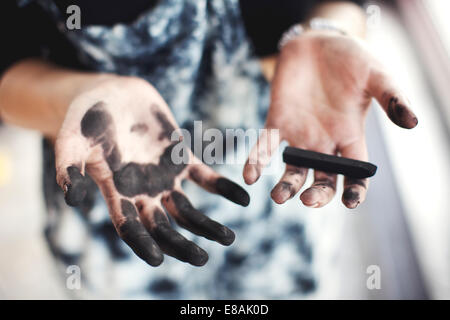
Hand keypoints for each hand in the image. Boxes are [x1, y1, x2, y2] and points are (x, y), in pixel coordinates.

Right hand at [55, 76, 248, 266]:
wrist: (113, 92)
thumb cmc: (87, 117)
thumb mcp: (72, 140)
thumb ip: (71, 168)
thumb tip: (72, 199)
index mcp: (117, 193)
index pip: (131, 227)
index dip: (143, 244)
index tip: (159, 260)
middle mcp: (143, 192)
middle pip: (164, 227)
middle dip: (181, 245)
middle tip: (202, 259)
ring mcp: (165, 177)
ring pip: (188, 210)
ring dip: (207, 225)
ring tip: (229, 239)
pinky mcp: (182, 158)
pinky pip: (206, 178)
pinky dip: (224, 188)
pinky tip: (243, 199)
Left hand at [244, 30, 417, 208]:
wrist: (318, 41)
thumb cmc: (351, 59)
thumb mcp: (377, 74)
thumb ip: (392, 97)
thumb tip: (413, 122)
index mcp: (351, 136)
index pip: (354, 171)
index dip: (354, 189)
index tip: (351, 202)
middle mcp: (324, 142)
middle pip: (322, 178)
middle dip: (317, 193)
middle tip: (308, 200)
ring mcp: (300, 134)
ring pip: (293, 168)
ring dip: (286, 186)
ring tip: (279, 197)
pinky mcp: (277, 121)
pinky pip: (265, 146)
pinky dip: (257, 161)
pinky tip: (250, 175)